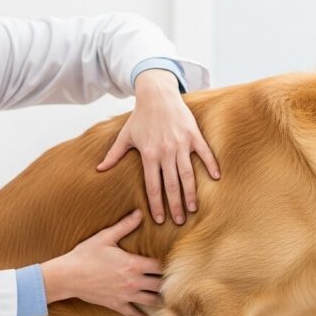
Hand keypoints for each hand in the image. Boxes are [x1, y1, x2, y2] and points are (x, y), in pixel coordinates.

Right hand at [41, 210, 161, 315]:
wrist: (68, 276)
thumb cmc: (86, 255)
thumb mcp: (105, 237)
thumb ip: (125, 225)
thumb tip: (139, 212)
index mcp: (134, 264)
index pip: (160, 266)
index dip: (168, 264)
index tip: (171, 263)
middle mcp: (134, 281)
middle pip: (160, 284)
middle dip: (167, 282)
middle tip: (174, 281)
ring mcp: (126, 295)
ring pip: (152, 300)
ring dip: (160, 299)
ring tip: (167, 297)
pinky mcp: (116, 304)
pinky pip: (133, 314)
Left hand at [97, 69, 219, 225]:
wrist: (156, 94)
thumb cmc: (140, 116)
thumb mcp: (125, 135)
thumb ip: (114, 154)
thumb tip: (100, 169)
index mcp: (149, 154)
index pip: (153, 186)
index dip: (156, 204)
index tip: (160, 219)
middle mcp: (165, 151)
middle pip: (171, 185)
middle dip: (175, 205)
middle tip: (179, 221)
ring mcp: (181, 143)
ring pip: (187, 174)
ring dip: (191, 193)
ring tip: (193, 209)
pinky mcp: (193, 135)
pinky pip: (204, 153)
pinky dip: (211, 165)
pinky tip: (216, 178)